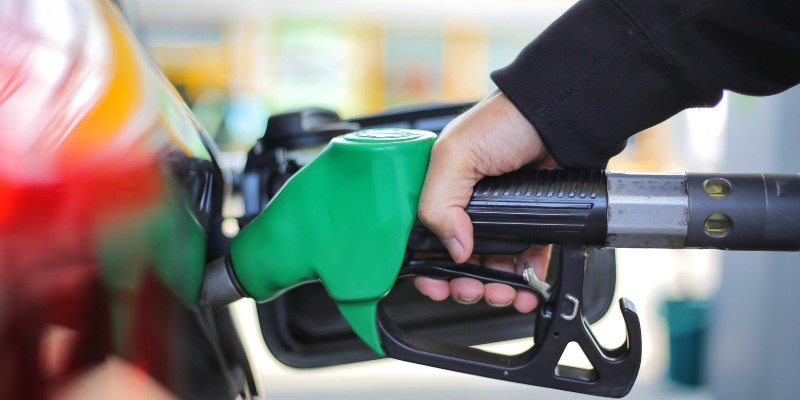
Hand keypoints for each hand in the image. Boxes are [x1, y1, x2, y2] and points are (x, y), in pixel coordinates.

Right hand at [415, 90, 557, 312]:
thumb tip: (454, 250)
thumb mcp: (455, 155)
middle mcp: (470, 206)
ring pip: (493, 266)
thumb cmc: (506, 120)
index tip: (435, 285)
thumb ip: (439, 203)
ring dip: (495, 288)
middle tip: (471, 290)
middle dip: (464, 283)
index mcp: (443, 191)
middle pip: (460, 260)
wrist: (560, 114)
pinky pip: (527, 261)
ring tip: (502, 293)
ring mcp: (503, 216)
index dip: (428, 267)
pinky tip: (526, 289)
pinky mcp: (534, 222)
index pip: (426, 239)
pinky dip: (526, 280)